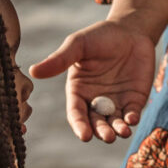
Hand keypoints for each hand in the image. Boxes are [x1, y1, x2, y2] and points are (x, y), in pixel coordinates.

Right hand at [30, 19, 155, 142]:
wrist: (129, 30)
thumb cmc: (99, 36)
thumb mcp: (78, 45)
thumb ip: (59, 59)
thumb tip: (33, 71)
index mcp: (78, 92)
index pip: (77, 113)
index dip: (80, 125)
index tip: (84, 135)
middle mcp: (96, 101)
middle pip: (96, 123)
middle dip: (101, 131)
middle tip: (107, 136)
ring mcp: (116, 103)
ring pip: (115, 123)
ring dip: (118, 130)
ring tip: (122, 132)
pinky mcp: (134, 100)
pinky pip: (132, 114)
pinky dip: (132, 119)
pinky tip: (132, 119)